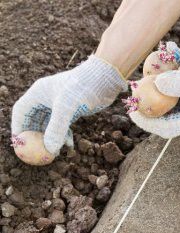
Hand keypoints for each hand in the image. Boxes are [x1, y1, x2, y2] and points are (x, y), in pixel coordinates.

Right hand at [11, 55, 126, 154]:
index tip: (20, 144)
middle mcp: (47, 98)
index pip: (21, 112)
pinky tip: (69, 144)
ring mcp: (59, 104)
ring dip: (51, 138)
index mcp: (38, 93)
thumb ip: (57, 128)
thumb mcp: (67, 108)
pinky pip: (63, 125)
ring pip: (49, 125)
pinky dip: (64, 135)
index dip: (18, 128)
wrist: (105, 79)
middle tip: (38, 152)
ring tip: (56, 152)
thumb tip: (50, 149)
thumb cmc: (83, 87)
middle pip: (34, 120)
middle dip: (36, 137)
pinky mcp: (72, 109)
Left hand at [130, 43, 179, 138]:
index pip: (166, 128)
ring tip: (149, 74)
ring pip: (174, 99)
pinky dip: (176, 75)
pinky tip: (171, 59)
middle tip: (136, 92)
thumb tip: (158, 83)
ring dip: (161, 88)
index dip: (147, 122)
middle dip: (150, 105)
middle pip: (167, 114)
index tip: (132, 113)